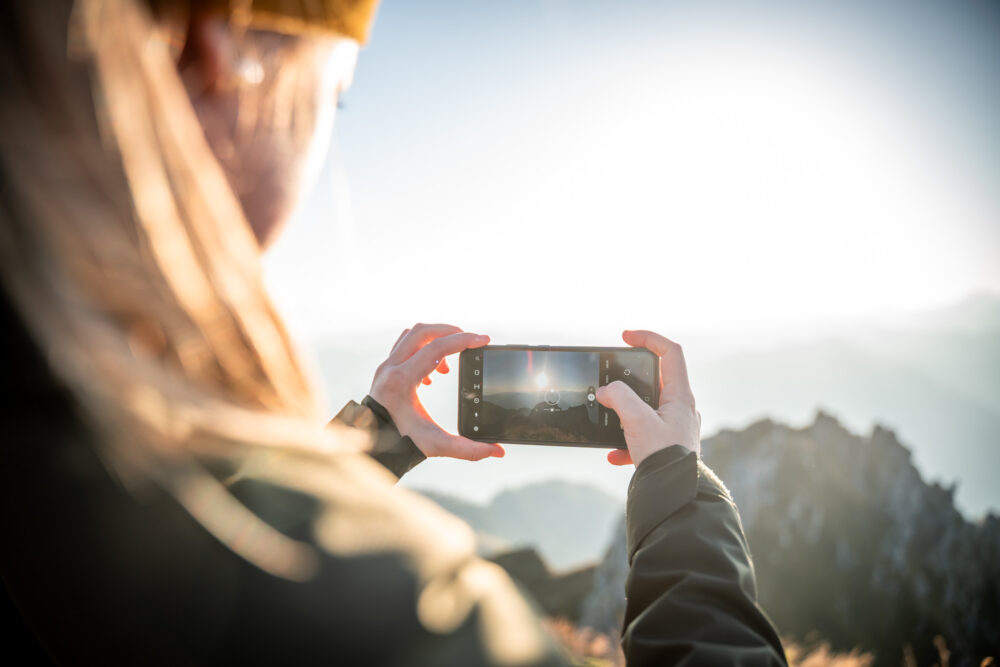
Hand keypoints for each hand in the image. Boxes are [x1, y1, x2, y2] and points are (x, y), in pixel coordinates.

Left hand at [370, 324, 504, 460]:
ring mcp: (386, 366)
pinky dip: (424, 349)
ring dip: (436, 340)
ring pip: (412, 335)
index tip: (483, 340)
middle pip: (423, 331)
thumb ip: (468, 450)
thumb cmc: (401, 444)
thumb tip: (498, 452)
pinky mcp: (386, 369)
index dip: (463, 341)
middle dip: (450, 332)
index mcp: (402, 381)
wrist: (370, 447)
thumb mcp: (437, 446)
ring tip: (450, 363)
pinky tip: (434, 373)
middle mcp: (391, 368)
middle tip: (470, 341)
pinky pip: (406, 346)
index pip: (436, 348)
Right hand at [596, 330, 700, 466]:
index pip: (670, 352)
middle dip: (628, 381)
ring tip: (610, 421)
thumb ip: (619, 398)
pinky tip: (614, 454)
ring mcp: (673, 428)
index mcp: (680, 396)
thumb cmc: (664, 456)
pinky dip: (625, 442)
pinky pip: (642, 436)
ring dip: (624, 414)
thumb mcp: (637, 420)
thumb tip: (606, 392)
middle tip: (611, 382)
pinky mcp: (665, 446)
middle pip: (655, 380)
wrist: (673, 494)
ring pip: (645, 409)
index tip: (626, 336)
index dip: (649, 338)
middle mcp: (680, 409)